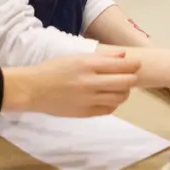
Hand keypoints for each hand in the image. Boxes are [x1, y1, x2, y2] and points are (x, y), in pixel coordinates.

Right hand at [6, 51, 140, 116]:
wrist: (33, 89)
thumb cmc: (53, 69)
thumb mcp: (76, 57)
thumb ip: (101, 58)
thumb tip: (123, 57)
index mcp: (88, 65)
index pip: (122, 66)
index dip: (134, 65)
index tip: (137, 64)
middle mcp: (90, 82)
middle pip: (125, 82)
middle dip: (132, 79)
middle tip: (131, 77)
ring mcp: (88, 99)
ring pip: (119, 98)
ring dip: (124, 92)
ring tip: (120, 88)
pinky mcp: (85, 113)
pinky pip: (109, 109)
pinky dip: (113, 104)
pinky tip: (108, 98)